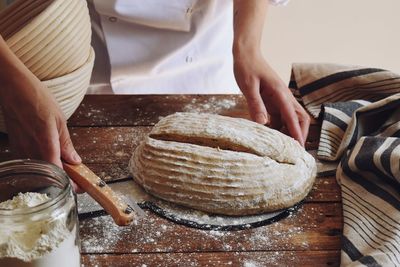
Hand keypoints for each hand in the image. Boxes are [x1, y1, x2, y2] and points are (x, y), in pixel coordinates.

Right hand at [0, 71, 82, 191]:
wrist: (12, 88)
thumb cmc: (37, 99)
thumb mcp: (59, 120)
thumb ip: (66, 144)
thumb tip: (75, 161)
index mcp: (45, 143)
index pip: (58, 173)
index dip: (70, 183)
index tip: (80, 187)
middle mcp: (31, 150)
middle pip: (49, 175)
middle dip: (64, 180)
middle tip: (77, 180)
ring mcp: (21, 150)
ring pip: (40, 170)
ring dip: (53, 173)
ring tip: (67, 170)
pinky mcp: (16, 147)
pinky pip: (31, 162)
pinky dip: (43, 165)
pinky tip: (50, 160)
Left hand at [234, 51, 309, 145]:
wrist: (246, 54)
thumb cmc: (247, 67)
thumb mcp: (248, 86)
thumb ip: (256, 104)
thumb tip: (263, 124)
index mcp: (280, 92)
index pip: (293, 116)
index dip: (297, 132)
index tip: (299, 147)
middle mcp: (283, 97)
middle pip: (300, 118)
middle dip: (299, 133)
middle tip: (294, 150)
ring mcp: (279, 100)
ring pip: (290, 119)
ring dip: (288, 132)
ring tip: (282, 148)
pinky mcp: (272, 102)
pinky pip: (279, 118)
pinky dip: (277, 128)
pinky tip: (269, 136)